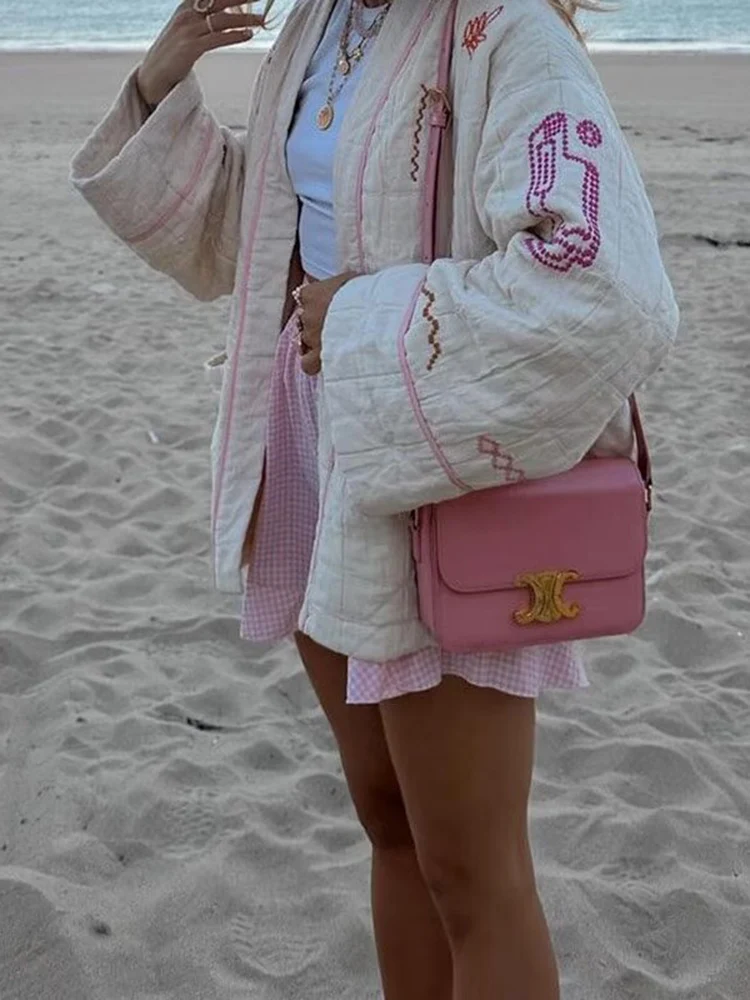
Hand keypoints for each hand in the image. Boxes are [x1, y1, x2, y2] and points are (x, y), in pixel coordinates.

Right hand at [136, 0, 265, 108]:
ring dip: (245, 19)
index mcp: (186, 6)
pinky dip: (235, 36)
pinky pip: (217, 38)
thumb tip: (226, 15)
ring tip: (262, 20)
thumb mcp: (186, 28)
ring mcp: (188, 30)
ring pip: (223, 20)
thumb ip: (203, 18)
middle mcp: (187, 14)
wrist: (153, 75)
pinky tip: (248, 35)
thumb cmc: (173, 53)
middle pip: (220, 1)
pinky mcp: (190, 47)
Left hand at [296, 272, 358, 375]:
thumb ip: (339, 287)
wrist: (374, 316)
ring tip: (340, 342)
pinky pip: (308, 364)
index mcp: (312, 293)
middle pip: (305, 320)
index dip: (317, 304)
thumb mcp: (352, 281)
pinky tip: (324, 361)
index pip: (304, 298)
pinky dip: (313, 364)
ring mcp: (310, 336)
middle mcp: (307, 315)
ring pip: (306, 340)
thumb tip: (343, 288)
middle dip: (317, 323)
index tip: (329, 306)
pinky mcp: (318, 356)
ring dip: (318, 341)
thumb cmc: (368, 294)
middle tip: (338, 325)